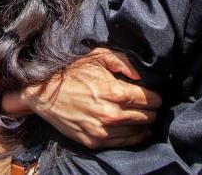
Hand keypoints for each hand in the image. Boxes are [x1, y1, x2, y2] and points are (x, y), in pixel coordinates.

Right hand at [1, 48, 161, 149]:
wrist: (44, 94)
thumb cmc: (73, 73)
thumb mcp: (97, 57)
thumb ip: (122, 61)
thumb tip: (140, 75)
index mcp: (114, 92)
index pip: (148, 99)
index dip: (156, 98)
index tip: (157, 97)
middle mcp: (110, 113)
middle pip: (145, 116)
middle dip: (152, 111)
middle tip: (152, 107)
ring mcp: (102, 130)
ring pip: (136, 131)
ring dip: (145, 125)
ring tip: (147, 119)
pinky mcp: (94, 141)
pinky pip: (123, 143)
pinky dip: (134, 138)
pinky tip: (138, 132)